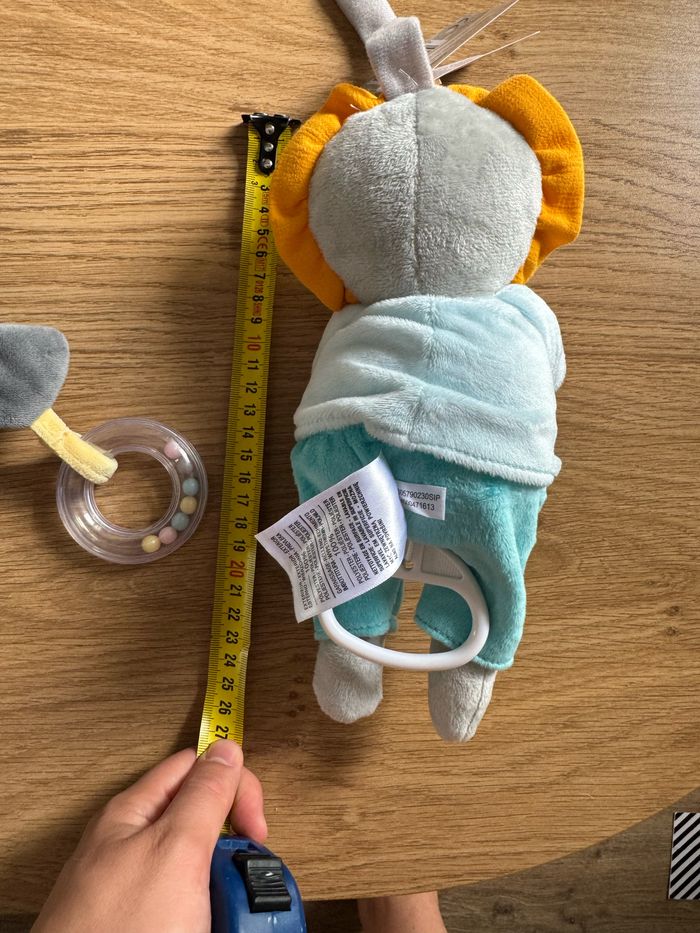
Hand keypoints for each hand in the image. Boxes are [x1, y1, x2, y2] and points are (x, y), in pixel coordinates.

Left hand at [32, 740, 265, 932]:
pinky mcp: (148, 925)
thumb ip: (202, 794)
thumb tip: (225, 750)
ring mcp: (140, 891)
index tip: (254, 824)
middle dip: (233, 848)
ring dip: (226, 891)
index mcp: (133, 814)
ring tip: (224, 917)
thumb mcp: (174, 851)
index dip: (233, 786)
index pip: (196, 768)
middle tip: (237, 878)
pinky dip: (212, 918)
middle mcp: (133, 848)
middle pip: (204, 823)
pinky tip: (212, 929)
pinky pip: (194, 910)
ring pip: (203, 873)